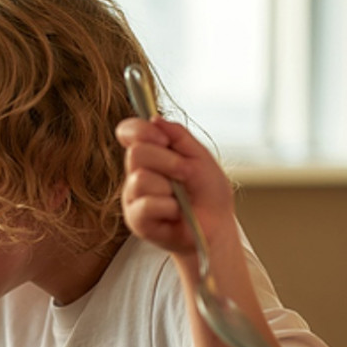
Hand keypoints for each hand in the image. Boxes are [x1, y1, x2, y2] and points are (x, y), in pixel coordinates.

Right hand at [116, 116, 235, 259]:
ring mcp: (134, 197)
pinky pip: (145, 205)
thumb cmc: (209, 195)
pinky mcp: (136, 220)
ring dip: (168, 187)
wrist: (217, 227)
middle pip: (136, 153)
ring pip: (140, 179)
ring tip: (181, 199)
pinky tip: (176, 213)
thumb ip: (179, 136)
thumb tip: (155, 119)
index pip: (129, 132)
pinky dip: (167, 207)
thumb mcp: (201, 157)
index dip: (139, 130)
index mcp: (151, 154)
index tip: (162, 139)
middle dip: (167, 161)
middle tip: (184, 174)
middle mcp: (137, 173)